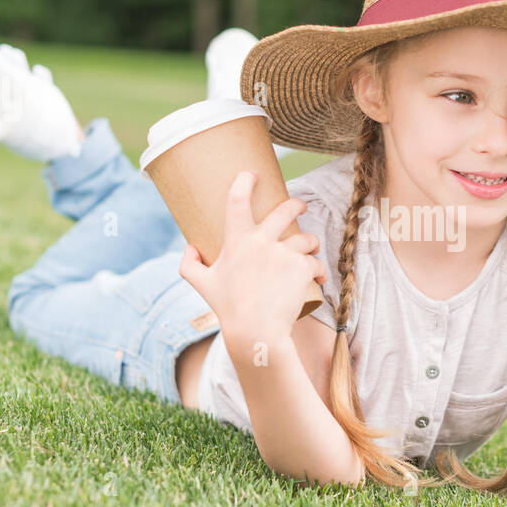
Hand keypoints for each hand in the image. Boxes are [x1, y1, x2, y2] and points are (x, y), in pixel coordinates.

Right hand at [177, 170, 326, 353]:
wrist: (255, 332)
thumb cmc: (228, 309)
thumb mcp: (202, 286)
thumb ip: (189, 265)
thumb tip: (188, 248)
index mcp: (237, 240)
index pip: (237, 200)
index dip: (244, 182)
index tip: (252, 174)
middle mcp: (261, 241)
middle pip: (285, 210)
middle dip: (296, 205)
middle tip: (299, 206)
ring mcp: (283, 253)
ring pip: (306, 239)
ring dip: (310, 245)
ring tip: (310, 254)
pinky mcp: (302, 267)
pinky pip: (316, 263)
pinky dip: (318, 271)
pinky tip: (318, 279)